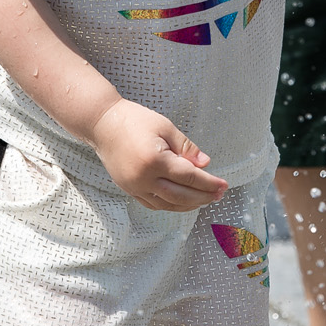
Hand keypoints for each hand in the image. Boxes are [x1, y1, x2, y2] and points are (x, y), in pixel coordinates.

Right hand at [89, 98, 227, 210]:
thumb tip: (205, 164)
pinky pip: (153, 204)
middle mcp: (143, 178)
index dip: (209, 183)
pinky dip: (170, 205)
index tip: (223, 185)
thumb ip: (187, 148)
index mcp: (155, 160)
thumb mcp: (166, 127)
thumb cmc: (134, 120)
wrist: (102, 124)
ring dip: (188, 205)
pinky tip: (183, 201)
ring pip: (167, 204)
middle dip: (203, 197)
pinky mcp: (128, 189)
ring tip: (204, 199)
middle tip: (219, 195)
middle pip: (180, 196)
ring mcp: (134, 186)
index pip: (189, 177)